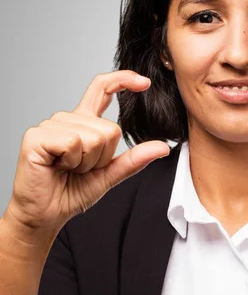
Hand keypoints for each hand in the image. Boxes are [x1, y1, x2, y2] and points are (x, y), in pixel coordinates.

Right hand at [4, 70, 170, 232]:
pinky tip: (57, 166)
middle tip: (80, 169)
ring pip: (94, 136)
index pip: (103, 90)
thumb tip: (163, 147)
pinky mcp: (37, 136)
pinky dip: (72, 161)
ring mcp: (51, 125)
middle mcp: (68, 119)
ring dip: (86, 162)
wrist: (46, 214)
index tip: (145, 83)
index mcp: (84, 123)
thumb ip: (135, 159)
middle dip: (102, 157)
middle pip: (109, 129)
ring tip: (67, 168)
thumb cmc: (72, 192)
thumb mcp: (110, 174)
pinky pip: (74, 142)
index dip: (123, 80)